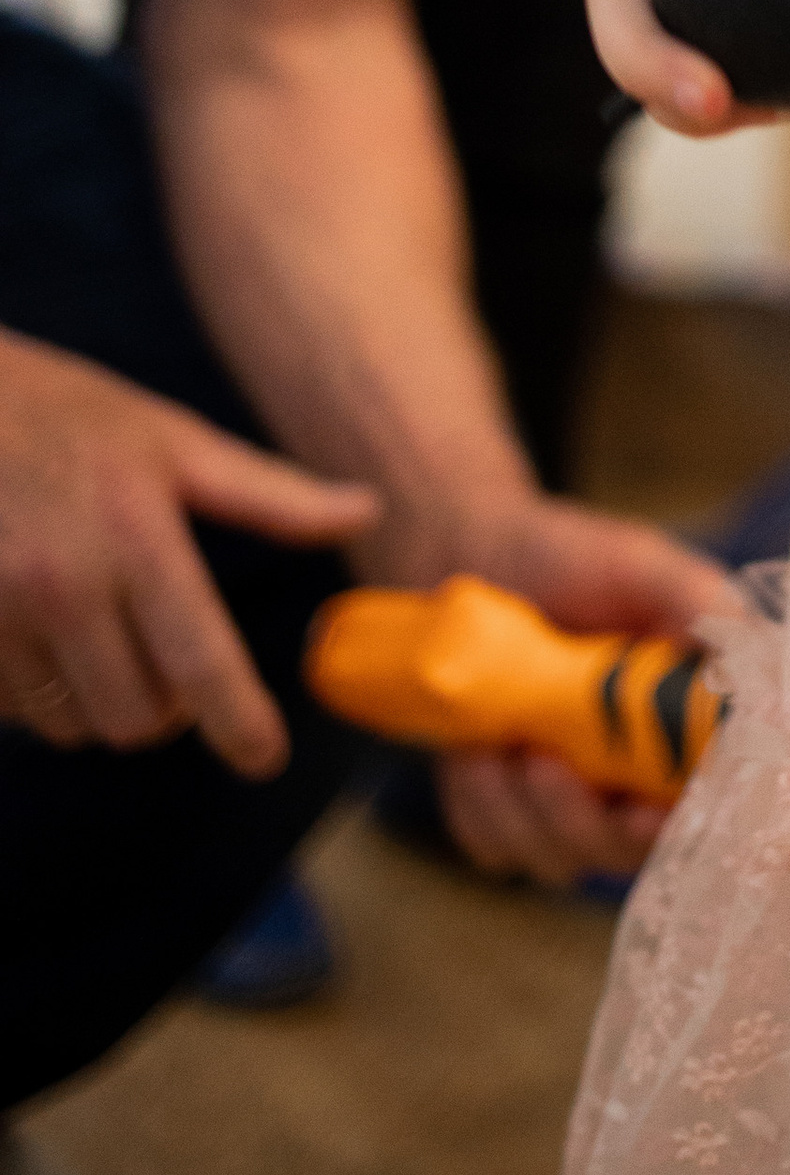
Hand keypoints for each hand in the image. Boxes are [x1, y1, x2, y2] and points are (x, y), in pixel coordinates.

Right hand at [0, 326, 378, 776]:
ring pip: (73, 725)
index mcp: (135, 538)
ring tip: (99, 634)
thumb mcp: (173, 441)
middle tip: (167, 657)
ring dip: (98, 701)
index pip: (200, 663)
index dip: (240, 724)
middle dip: (166, 706)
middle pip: (137, 717)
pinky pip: (15, 712)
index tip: (265, 759)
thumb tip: (368, 511)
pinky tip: (43, 635)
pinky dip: (39, 694)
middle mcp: (64, 588)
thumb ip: (271, 495)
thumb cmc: (68, 415)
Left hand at [429, 495, 731, 885]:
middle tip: (541, 763)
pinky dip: (478, 806)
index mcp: (687, 720)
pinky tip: (473, 750)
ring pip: (557, 856)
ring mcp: (571, 801)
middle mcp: (638, 775)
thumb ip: (697, 600)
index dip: (684, 824)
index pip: (711, 802)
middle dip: (581, 822)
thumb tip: (757, 653)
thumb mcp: (638, 565)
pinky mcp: (505, 813)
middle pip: (628, 850)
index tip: (642, 813)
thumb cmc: (566, 558)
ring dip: (518, 807)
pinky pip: (496, 845)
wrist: (469, 557)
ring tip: (495, 739)